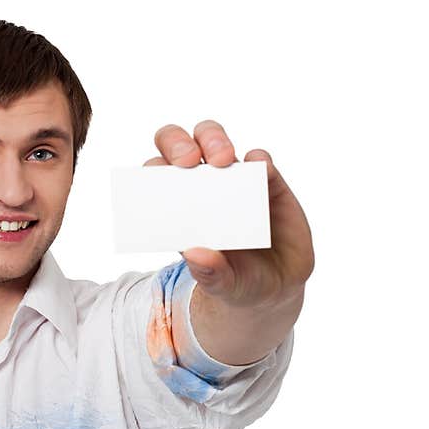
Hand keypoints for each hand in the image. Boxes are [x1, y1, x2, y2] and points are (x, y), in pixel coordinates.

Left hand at [146, 120, 314, 309]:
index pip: (156, 176)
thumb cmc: (236, 281)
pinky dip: (258, 159)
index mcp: (178, 207)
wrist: (275, 288)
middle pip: (180, 146)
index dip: (154, 169)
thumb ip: (209, 274)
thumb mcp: (222, 285)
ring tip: (222, 160)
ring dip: (214, 140)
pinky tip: (260, 168)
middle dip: (178, 143)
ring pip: (215, 141)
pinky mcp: (268, 182)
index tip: (159, 176)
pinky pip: (260, 160)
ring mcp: (234, 180)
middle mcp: (201, 186)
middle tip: (188, 160)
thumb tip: (194, 254)